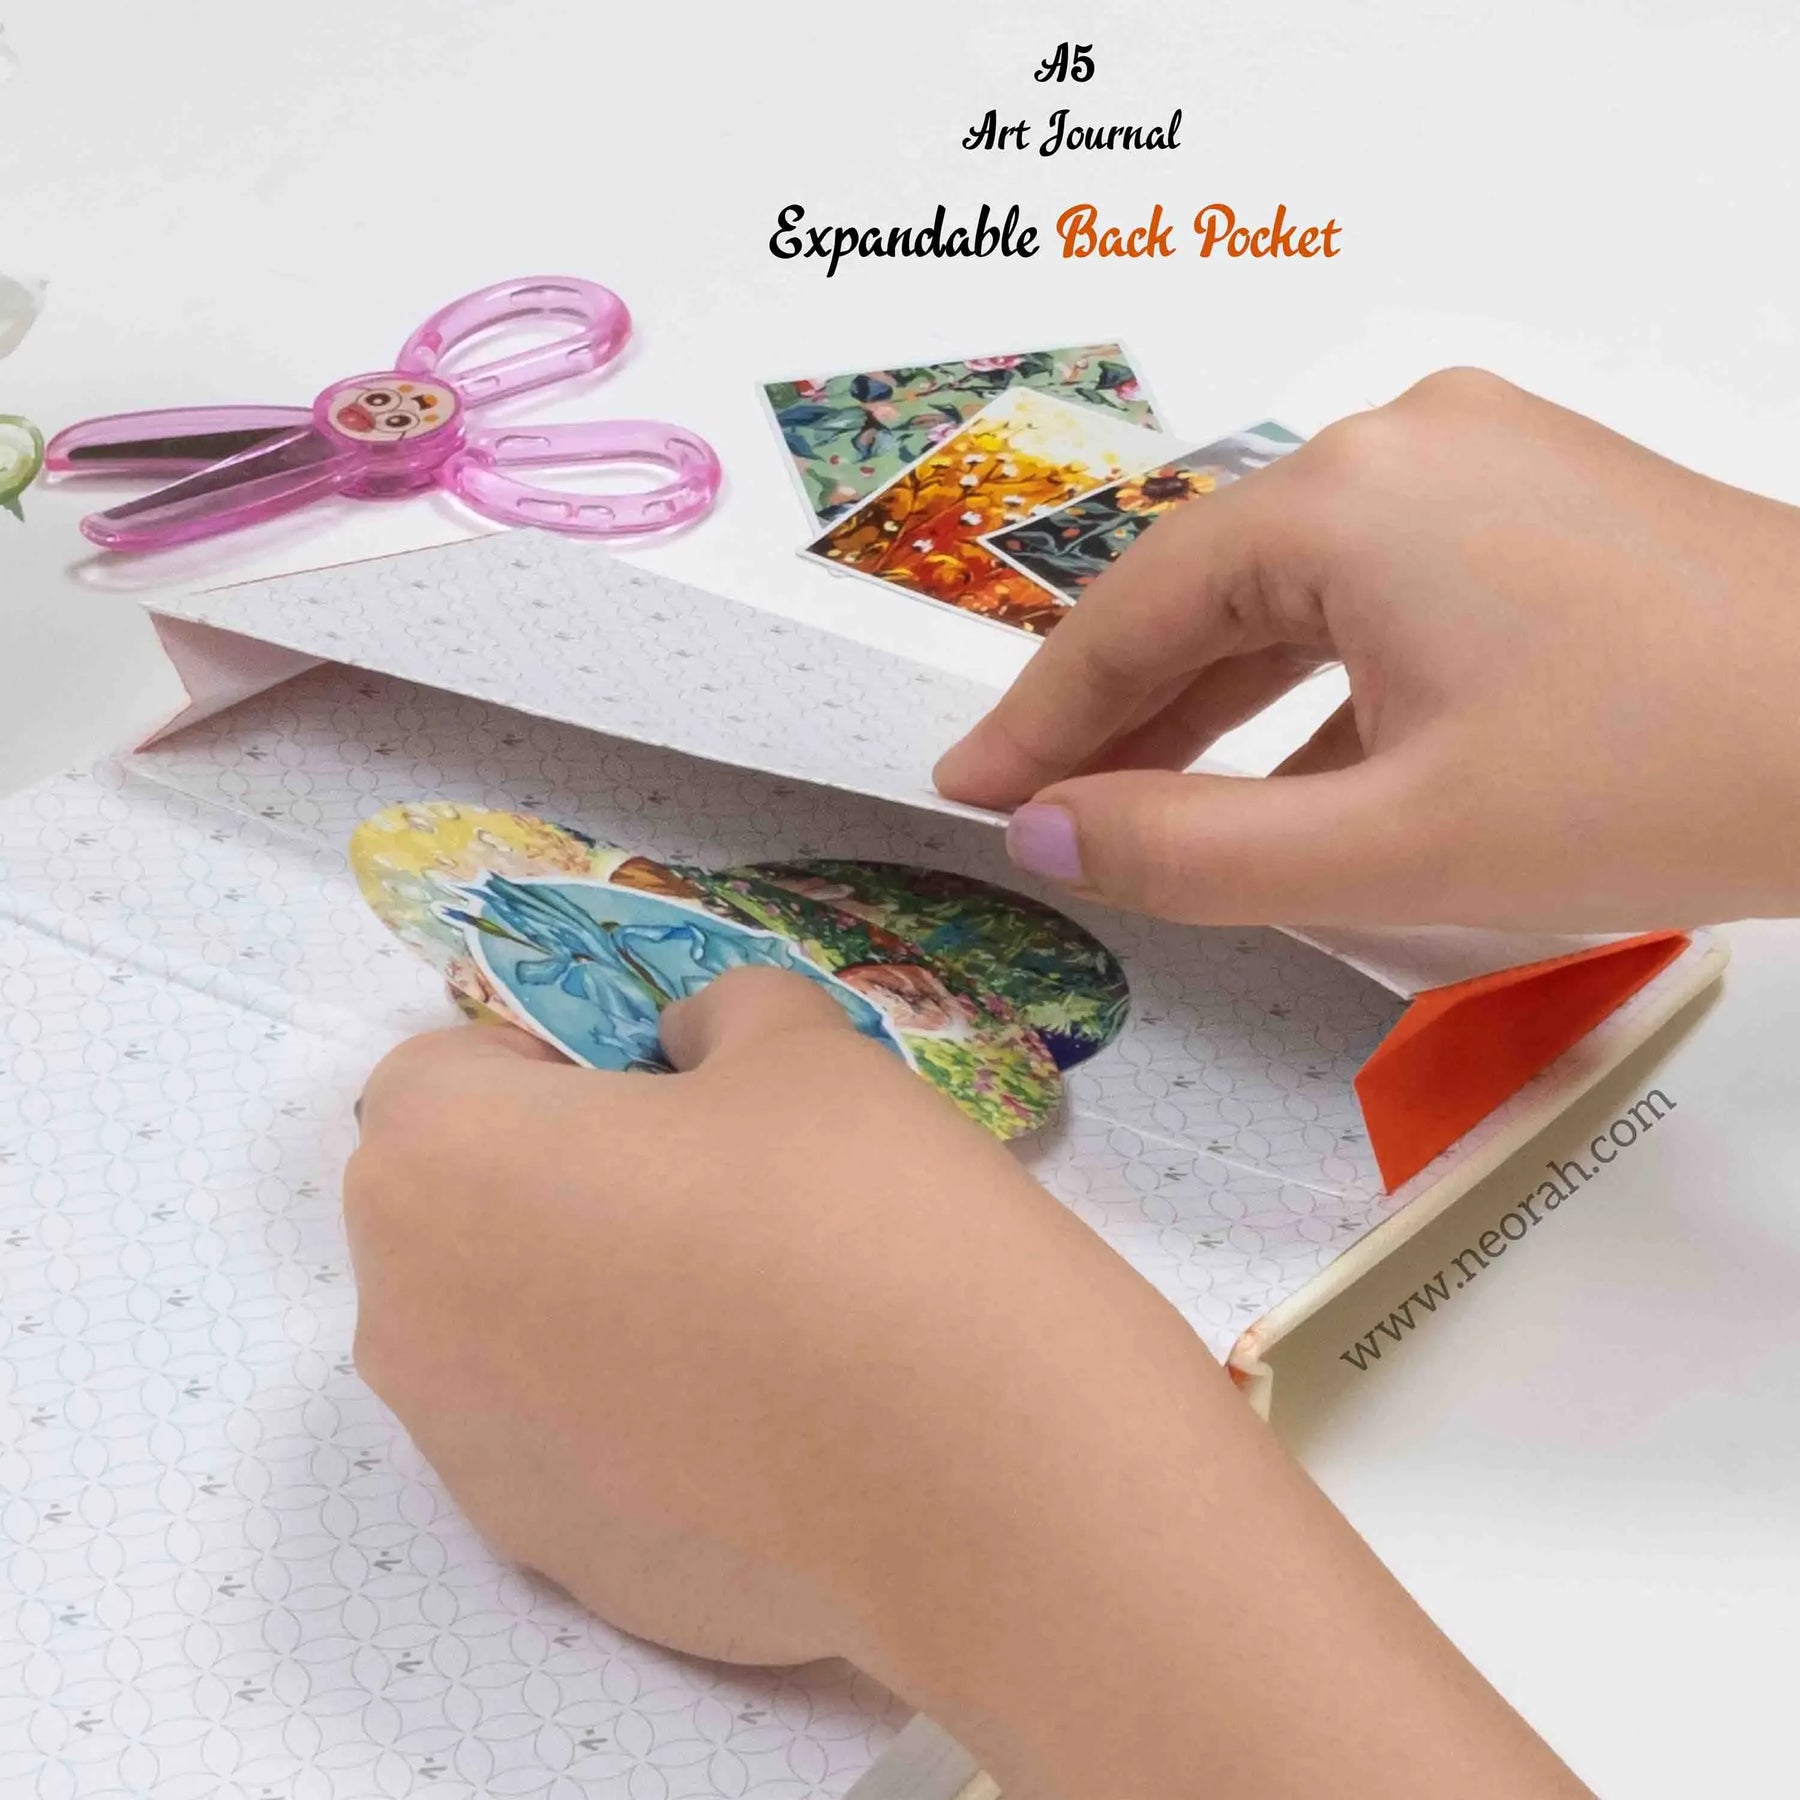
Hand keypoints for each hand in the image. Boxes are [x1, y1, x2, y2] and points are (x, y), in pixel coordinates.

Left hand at [347, 964, 1195, 1674]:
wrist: (971, 1462)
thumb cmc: (853, 1206)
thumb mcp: (796, 1041)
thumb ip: (712, 1018)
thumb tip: (689, 1052)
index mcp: (434, 1169)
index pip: (435, 1078)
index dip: (540, 1063)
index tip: (650, 1090)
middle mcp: (409, 1328)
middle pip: (450, 1219)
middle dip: (544, 1187)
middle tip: (700, 1192)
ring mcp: (476, 1468)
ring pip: (501, 1344)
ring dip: (579, 1308)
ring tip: (742, 1315)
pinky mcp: (562, 1567)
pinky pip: (568, 1454)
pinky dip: (631, 1423)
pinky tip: (764, 1421)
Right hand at [936, 368, 1799, 929]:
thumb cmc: (1668, 774)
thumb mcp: (1392, 846)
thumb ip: (1187, 851)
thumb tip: (1044, 837)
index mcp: (1349, 494)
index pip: (1135, 613)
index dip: (1040, 719)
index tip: (972, 793)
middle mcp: (1405, 440)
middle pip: (1208, 593)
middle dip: (1121, 714)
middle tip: (1037, 808)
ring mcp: (1480, 459)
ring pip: (1293, 596)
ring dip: (1219, 708)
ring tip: (1142, 807)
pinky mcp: (1536, 501)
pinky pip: (1378, 592)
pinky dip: (1320, 688)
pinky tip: (1290, 779)